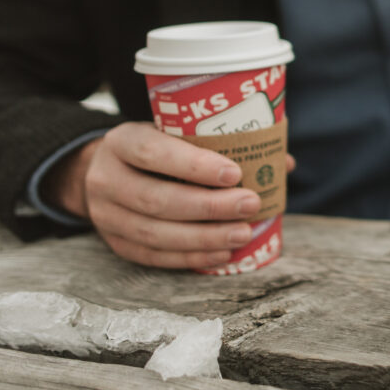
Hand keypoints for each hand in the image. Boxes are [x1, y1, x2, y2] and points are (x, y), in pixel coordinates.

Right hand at [42, 122, 294, 268]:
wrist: (107, 170)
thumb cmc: (157, 149)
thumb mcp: (175, 133)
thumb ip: (222, 142)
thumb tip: (282, 161)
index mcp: (121, 141)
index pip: (153, 152)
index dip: (193, 165)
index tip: (234, 172)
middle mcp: (106, 178)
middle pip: (157, 199)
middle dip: (209, 207)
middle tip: (251, 204)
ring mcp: (106, 215)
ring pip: (155, 233)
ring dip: (204, 237)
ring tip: (243, 233)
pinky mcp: (114, 243)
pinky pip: (153, 256)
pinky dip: (191, 256)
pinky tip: (222, 252)